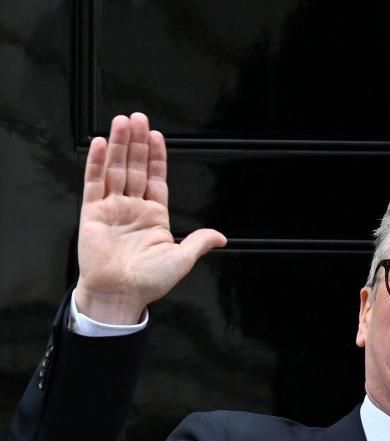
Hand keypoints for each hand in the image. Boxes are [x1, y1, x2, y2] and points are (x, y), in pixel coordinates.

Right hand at [76, 113, 225, 323]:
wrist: (120, 295)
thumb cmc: (148, 282)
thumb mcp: (181, 259)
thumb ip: (198, 242)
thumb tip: (220, 236)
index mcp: (154, 216)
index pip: (156, 178)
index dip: (156, 157)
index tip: (156, 136)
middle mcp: (133, 208)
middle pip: (134, 167)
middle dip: (136, 142)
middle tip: (137, 117)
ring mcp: (112, 208)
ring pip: (115, 169)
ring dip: (117, 145)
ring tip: (121, 122)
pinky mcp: (92, 213)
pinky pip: (94, 183)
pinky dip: (95, 163)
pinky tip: (99, 144)